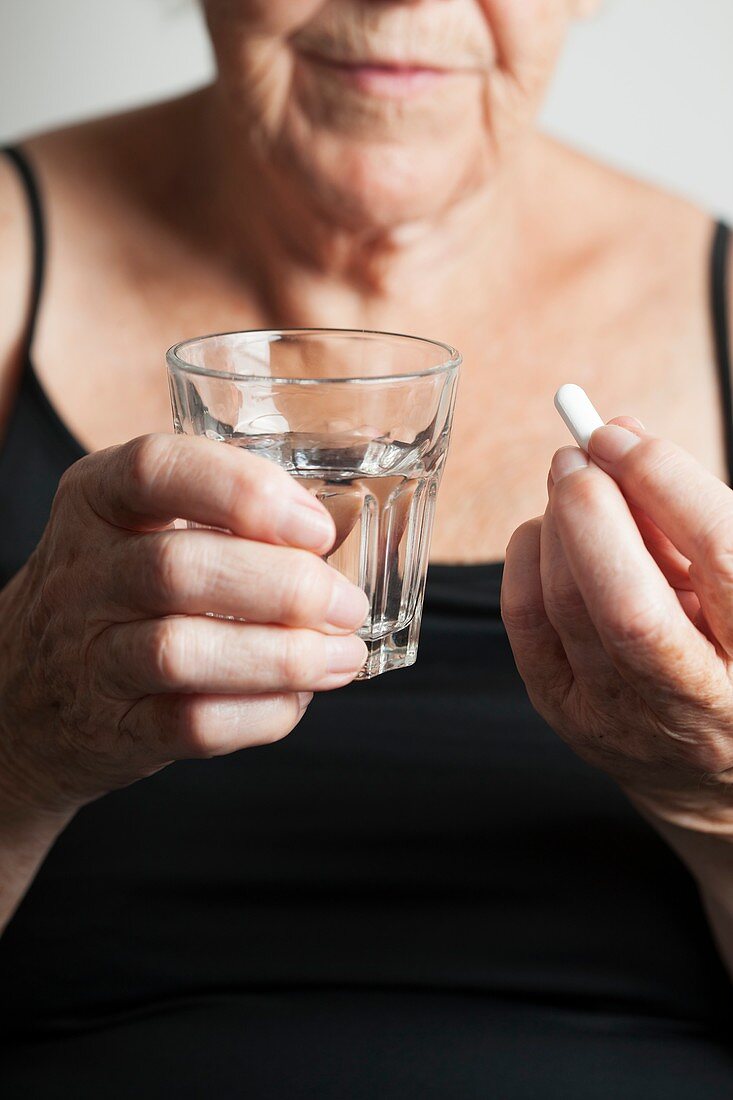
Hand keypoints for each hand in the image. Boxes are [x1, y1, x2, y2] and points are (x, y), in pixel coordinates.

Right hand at [0, 434, 367, 817]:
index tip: (315, 527)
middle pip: (179, 569)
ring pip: (181, 652)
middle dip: (285, 587)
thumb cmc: (115, 594)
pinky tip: (298, 700)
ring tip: (341, 656)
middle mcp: (83, 574)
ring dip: (282, 656)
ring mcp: (90, 655)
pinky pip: (190, 725)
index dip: (244, 492)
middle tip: (346, 604)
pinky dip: (261, 714)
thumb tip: (339, 539)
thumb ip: (220, 516)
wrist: (26, 691)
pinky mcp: (113, 728)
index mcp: (97, 501)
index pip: (156, 469)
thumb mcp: (137, 527)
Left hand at [501, 417, 732, 834]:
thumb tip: (623, 434)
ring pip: (567, 607)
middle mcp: (697, 703)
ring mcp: (624, 718)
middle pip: (628, 604)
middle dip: (591, 512)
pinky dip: (526, 557)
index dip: (664, 483)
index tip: (622, 435)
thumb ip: (691, 514)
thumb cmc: (731, 646)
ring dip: (556, 525)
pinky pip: (526, 621)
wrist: (712, 759)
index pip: (722, 558)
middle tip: (576, 456)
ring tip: (570, 484)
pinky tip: (545, 533)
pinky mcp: (567, 714)